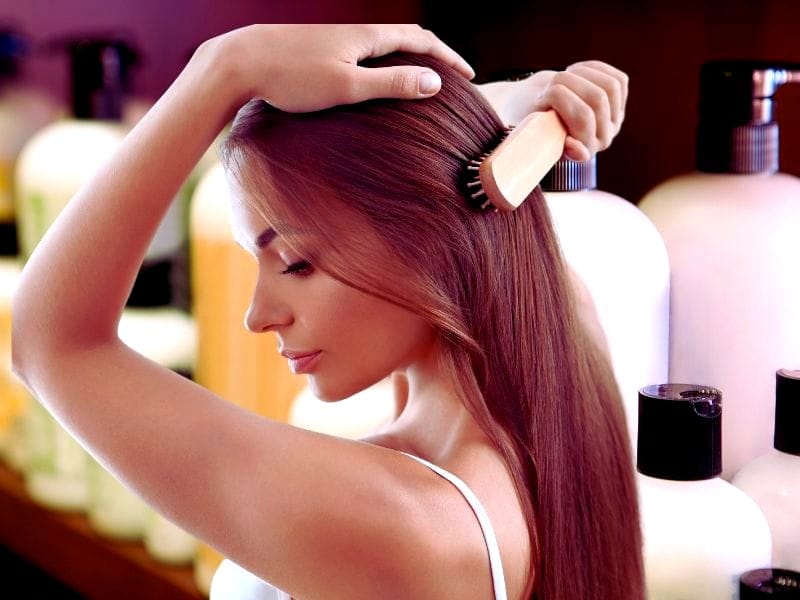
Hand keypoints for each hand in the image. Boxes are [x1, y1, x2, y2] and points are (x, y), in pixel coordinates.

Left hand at [206, 24, 474, 112]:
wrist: (239, 62)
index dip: (448, 58)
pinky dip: (383, 59)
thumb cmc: (292, 76)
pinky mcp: (318, 44)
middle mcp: (354, 28)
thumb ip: (392, 83)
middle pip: (405, 36)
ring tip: (420, 76)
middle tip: (451, 74)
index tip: (468, 76)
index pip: (421, 40)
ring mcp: (334, 34)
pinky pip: (363, 48)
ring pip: (383, 41)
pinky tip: (374, 76)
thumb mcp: (348, 86)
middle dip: (432, 54)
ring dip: (408, 55)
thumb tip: (434, 82)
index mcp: (367, 35)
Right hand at [477, 61, 627, 160]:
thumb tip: (581, 152)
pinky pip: (618, 78)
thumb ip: (551, 142)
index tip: (539, 101)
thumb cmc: (530, 123)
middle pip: (597, 97)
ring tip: (561, 78)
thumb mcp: (532, 132)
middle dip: (567, 82)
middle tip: (547, 87)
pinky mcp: (620, 102)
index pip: (583, 116)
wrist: (538, 111)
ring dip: (580, 74)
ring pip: (609, 85)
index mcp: (582, 151)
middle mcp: (603, 139)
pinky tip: (575, 73)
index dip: (558, 98)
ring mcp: (614, 120)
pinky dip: (593, 69)